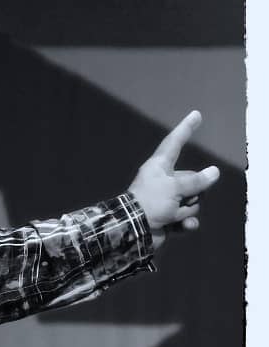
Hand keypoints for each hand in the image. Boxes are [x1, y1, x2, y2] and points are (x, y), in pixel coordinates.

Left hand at [128, 110, 220, 249]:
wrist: (134, 231)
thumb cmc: (150, 202)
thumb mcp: (175, 188)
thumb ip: (196, 180)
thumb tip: (213, 172)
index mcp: (159, 167)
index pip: (174, 143)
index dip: (186, 129)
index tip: (195, 115)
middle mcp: (163, 180)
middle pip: (193, 180)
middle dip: (193, 193)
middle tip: (178, 201)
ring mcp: (166, 199)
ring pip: (193, 200)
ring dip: (187, 210)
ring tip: (171, 214)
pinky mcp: (168, 217)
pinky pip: (188, 217)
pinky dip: (186, 223)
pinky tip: (181, 226)